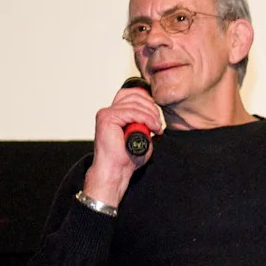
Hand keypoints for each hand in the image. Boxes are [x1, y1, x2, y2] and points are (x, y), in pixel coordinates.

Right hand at [84, 85, 162, 205]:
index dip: (147, 100)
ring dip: (151, 115)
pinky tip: (153, 128)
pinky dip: (146, 119)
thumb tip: (155, 113)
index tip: (157, 115)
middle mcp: (108, 111)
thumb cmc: (128, 157)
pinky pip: (132, 112)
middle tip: (159, 124)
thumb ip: (146, 122)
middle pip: (135, 96)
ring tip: (157, 128)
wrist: (117, 171)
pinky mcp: (107, 118)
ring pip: (135, 104)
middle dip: (152, 108)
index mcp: (115, 113)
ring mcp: (106, 113)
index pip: (132, 94)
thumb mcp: (142, 136)